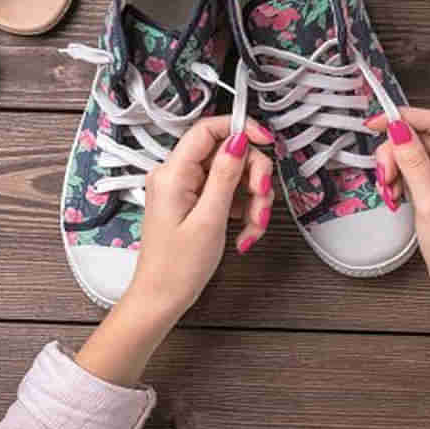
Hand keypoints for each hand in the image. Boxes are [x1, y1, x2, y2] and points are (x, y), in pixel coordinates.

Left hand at [77, 116, 274, 386]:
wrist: (160, 299)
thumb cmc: (179, 267)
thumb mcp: (209, 219)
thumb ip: (225, 175)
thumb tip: (239, 139)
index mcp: (173, 173)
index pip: (208, 129)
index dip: (240, 128)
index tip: (268, 143)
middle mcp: (177, 174)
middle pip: (228, 154)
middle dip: (253, 179)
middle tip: (262, 206)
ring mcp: (186, 188)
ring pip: (233, 176)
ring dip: (252, 202)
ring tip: (253, 231)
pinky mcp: (195, 203)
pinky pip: (227, 195)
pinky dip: (242, 212)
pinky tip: (244, 236)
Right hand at [367, 108, 429, 390]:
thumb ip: (414, 163)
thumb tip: (397, 129)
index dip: (405, 118)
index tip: (374, 123)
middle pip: (427, 138)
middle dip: (398, 152)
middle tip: (382, 175)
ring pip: (421, 154)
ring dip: (399, 167)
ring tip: (390, 192)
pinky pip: (424, 170)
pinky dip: (406, 179)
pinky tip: (397, 196)